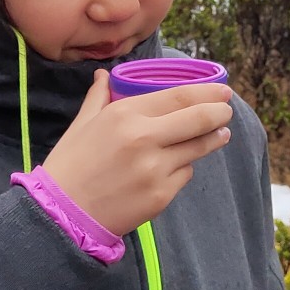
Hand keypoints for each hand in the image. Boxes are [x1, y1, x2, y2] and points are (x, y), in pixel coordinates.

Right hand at [40, 71, 233, 235]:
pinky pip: (184, 174)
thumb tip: (105, 75)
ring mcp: (155, 169)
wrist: (62, 215)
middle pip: (198, 119)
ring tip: (220, 134)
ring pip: (197, 148)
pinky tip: (180, 164)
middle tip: (227, 109)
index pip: (179, 96)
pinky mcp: (161, 196)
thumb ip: (99, 97)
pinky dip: (184, 167)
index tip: (222, 90)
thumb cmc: (69, 166)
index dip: (206, 92)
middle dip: (219, 112)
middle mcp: (144, 139)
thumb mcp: (82, 125)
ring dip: (212, 139)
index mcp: (125, 115)